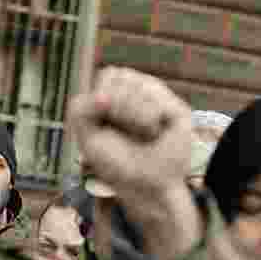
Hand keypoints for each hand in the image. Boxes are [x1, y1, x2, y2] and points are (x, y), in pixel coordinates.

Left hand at [68, 67, 199, 259]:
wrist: (144, 185)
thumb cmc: (117, 162)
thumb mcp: (87, 136)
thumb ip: (81, 110)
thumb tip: (103, 96)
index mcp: (121, 91)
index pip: (110, 74)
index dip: (102, 98)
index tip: (107, 123)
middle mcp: (144, 90)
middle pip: (122, 75)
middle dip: (116, 107)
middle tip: (125, 130)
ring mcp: (162, 98)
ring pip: (139, 86)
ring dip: (132, 117)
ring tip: (141, 134)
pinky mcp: (179, 110)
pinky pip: (155, 102)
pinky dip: (147, 122)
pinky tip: (154, 134)